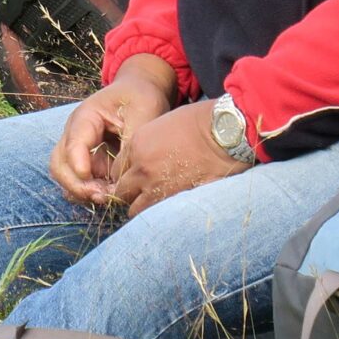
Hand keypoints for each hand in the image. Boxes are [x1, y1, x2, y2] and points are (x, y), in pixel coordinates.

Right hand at [48, 55, 177, 205]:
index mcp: (85, 117)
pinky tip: (110, 194)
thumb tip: (121, 177)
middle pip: (59, 164)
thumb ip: (130, 144)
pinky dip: (90, 190)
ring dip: (82, 190)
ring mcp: (78, 148)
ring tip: (108, 198)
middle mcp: (75, 134)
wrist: (139, 90)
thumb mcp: (143, 114)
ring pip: (66, 175)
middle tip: (102, 197)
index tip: (95, 184)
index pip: (73, 144)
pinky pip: (80, 180)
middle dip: (76, 185)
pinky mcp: (88, 159)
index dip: (79, 166)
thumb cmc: (140, 97)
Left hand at [110, 99, 250, 214]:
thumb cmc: (198, 123)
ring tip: (155, 205)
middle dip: (130, 194)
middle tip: (142, 194)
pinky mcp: (174, 201)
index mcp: (135, 146)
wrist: (223, 134)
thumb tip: (145, 161)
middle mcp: (140, 169)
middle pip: (121, 192)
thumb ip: (146, 147)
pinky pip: (157, 215)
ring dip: (142, 208)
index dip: (125, 176)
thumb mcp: (161, 126)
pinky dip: (160, 215)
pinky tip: (169, 211)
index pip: (116, 171)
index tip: (134, 179)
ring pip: (135, 210)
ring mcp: (157, 187)